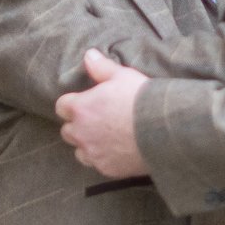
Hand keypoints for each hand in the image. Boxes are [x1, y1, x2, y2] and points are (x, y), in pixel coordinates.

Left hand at [54, 50, 151, 176]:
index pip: (61, 107)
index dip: (72, 104)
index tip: (84, 102)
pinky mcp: (107, 169)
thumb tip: (88, 55)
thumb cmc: (141, 99)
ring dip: (87, 144)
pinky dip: (103, 158)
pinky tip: (117, 152)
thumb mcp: (122, 76)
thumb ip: (101, 67)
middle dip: (77, 125)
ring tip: (105, 138)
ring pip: (79, 151)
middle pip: (67, 131)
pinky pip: (97, 165)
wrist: (163, 131)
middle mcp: (81, 133)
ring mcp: (93, 153)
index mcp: (81, 108)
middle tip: (96, 120)